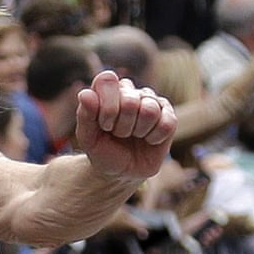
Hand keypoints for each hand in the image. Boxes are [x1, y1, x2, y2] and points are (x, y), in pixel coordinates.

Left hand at [75, 72, 176, 186]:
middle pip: (130, 101)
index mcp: (108, 90)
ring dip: (138, 131)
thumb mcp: (88, 138)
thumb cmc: (102, 151)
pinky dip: (154, 138)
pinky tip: (148, 140)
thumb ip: (85, 115)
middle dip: (121, 126)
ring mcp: (151, 102)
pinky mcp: (168, 116)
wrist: (119, 172)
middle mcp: (131, 91)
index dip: (106, 108)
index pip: (107, 81)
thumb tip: (85, 94)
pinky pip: (166, 123)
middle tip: (118, 134)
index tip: (104, 125)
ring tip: (133, 136)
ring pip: (149, 110)